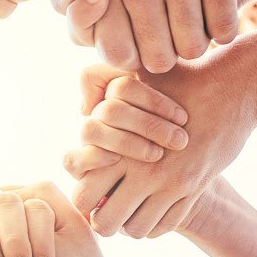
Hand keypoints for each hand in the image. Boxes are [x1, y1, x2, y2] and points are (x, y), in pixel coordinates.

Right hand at [63, 64, 188, 177]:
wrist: (170, 176)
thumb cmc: (176, 142)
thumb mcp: (178, 115)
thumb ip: (172, 88)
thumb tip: (167, 80)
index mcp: (118, 93)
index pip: (125, 84)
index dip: (154, 101)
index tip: (183, 118)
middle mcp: (97, 113)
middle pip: (111, 108)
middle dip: (147, 125)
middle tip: (179, 140)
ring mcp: (87, 139)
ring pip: (90, 129)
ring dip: (126, 142)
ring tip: (157, 155)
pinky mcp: (79, 166)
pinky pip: (73, 159)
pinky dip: (96, 158)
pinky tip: (120, 162)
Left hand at [69, 48, 256, 239]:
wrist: (230, 91)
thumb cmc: (179, 81)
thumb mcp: (137, 80)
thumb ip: (103, 90)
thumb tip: (82, 106)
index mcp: (119, 148)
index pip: (83, 197)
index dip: (83, 201)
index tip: (92, 192)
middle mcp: (142, 171)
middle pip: (104, 224)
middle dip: (102, 220)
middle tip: (107, 208)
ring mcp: (170, 185)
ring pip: (135, 230)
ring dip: (129, 223)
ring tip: (130, 209)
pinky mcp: (193, 190)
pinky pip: (166, 225)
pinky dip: (156, 223)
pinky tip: (153, 207)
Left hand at [92, 0, 243, 72]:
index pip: (116, 53)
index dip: (135, 52)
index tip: (145, 37)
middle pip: (156, 59)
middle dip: (168, 52)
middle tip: (175, 35)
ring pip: (192, 47)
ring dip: (199, 40)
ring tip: (199, 23)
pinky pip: (224, 26)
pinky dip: (225, 26)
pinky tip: (221, 8)